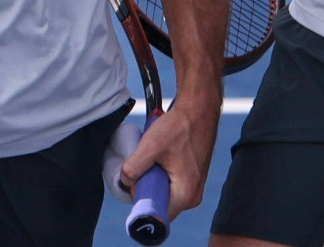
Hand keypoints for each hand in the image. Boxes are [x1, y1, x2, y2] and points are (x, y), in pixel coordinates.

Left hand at [118, 96, 220, 219]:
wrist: (198, 108)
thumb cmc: (179, 126)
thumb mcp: (150, 146)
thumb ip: (133, 168)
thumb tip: (125, 182)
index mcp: (185, 194)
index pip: (157, 215)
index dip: (141, 202)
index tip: (136, 184)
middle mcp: (192, 196)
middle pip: (159, 205)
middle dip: (146, 189)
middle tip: (145, 167)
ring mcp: (193, 188)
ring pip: (163, 194)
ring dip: (153, 180)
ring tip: (155, 159)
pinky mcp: (192, 178)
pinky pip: (170, 185)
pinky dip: (161, 174)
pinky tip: (161, 158)